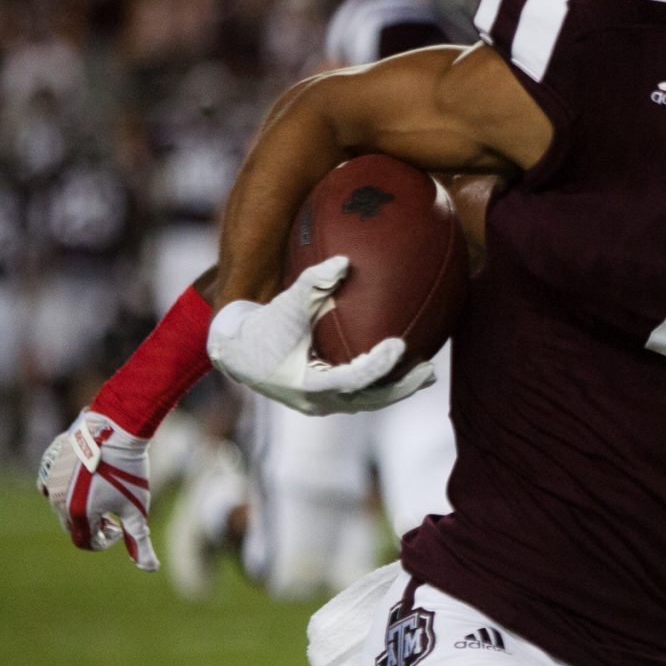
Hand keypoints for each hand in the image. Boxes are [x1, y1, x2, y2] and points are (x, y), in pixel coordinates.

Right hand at [38, 410, 156, 569]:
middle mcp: (56, 500)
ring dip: (79, 506)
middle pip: (72, 525)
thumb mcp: (137, 509)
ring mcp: (49, 479)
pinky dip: (66, 487)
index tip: (118, 528)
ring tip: (102, 492)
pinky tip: (85, 478)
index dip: (104, 540)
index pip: (85, 541)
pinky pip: (51, 483)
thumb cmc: (129, 471)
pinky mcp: (49, 463)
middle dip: (92, 525)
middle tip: (112, 512)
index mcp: (77, 514)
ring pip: (61, 504)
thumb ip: (140, 540)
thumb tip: (150, 568)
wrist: (116, 430)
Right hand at [206, 255, 434, 415]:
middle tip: (428, 370)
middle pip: (369, 400)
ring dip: (397, 388)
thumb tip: (344, 260)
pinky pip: (361, 395)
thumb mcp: (285, 304)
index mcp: (307, 385)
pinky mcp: (326, 400)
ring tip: (426, 372)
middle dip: (401, 387)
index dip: (378, 365)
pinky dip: (382, 384)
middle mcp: (317, 402)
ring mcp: (322, 405)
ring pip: (368, 401)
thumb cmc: (262, 326)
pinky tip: (404, 367)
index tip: (400, 344)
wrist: (237, 352)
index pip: (352, 378)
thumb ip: (313, 282)